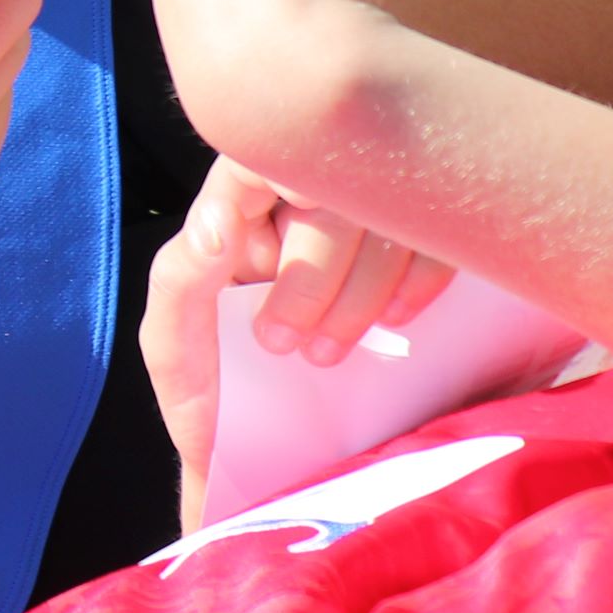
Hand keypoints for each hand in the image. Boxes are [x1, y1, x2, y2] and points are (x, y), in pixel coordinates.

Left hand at [138, 158, 458, 528]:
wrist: (269, 456)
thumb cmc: (212, 394)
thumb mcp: (174, 343)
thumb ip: (182, 277)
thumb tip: (216, 219)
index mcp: (239, 205)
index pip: (263, 156)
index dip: (285, 174)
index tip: (288, 225)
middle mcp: (305, 201)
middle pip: (335, 189)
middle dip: (315, 270)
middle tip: (285, 341)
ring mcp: (367, 226)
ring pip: (391, 213)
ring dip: (365, 283)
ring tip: (325, 354)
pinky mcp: (416, 255)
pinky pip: (437, 240)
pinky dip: (419, 279)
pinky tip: (392, 322)